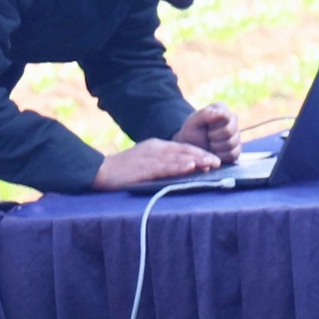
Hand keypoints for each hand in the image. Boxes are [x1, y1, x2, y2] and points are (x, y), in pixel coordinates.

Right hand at [94, 139, 222, 189]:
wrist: (100, 171)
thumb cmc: (123, 170)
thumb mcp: (145, 162)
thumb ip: (162, 163)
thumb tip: (182, 168)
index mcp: (156, 146)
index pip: (182, 148)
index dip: (199, 153)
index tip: (213, 159)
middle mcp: (155, 149)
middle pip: (183, 150)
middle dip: (202, 156)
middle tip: (218, 162)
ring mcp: (149, 157)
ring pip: (177, 157)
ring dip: (196, 160)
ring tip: (210, 164)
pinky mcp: (143, 167)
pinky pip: (164, 166)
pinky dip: (178, 166)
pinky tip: (189, 167)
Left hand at [176, 104, 238, 163]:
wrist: (191, 149)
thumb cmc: (191, 133)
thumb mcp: (193, 122)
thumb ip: (205, 114)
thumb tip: (222, 112)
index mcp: (222, 109)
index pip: (226, 117)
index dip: (214, 126)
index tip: (206, 127)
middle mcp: (232, 120)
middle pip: (230, 131)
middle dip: (214, 137)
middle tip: (207, 136)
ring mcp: (236, 135)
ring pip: (232, 143)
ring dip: (217, 147)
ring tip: (210, 144)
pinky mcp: (237, 149)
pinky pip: (234, 154)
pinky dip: (222, 155)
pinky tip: (215, 152)